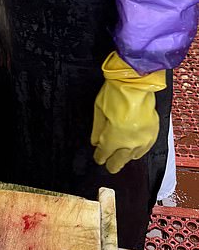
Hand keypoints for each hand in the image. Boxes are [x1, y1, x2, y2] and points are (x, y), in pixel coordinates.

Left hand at [91, 51, 166, 173]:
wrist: (136, 83)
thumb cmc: (115, 94)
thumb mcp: (99, 110)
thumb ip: (97, 129)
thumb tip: (95, 142)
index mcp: (114, 138)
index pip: (105, 153)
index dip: (100, 157)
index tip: (98, 158)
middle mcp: (130, 142)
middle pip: (120, 160)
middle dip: (113, 164)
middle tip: (109, 166)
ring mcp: (144, 139)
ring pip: (133, 156)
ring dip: (126, 158)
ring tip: (120, 158)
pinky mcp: (153, 133)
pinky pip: (145, 148)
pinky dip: (137, 151)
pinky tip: (134, 151)